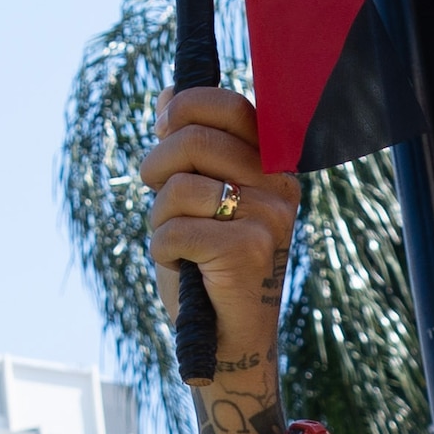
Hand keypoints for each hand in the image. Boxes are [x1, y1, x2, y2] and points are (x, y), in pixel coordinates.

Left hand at [138, 87, 295, 415]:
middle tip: (153, 191)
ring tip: (176, 240)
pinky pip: (175, 228)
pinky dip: (161, 247)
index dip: (185, 108)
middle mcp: (279, 186)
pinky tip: (180, 264)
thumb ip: (184, 146)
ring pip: (180, 186)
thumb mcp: (192, 198)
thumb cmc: (206, 264)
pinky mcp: (247, 250)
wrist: (225, 339)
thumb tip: (168, 94)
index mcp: (272, 165)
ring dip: (158, 215)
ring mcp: (269, 218)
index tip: (164, 129)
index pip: (231, 106)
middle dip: (156, 164)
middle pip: (195, 139)